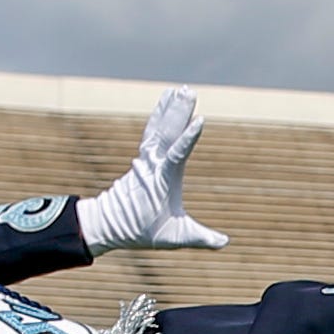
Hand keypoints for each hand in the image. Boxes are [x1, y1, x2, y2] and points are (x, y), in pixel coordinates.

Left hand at [72, 88, 229, 250]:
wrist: (110, 225)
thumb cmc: (143, 231)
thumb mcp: (174, 237)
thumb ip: (200, 238)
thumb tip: (224, 243)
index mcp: (163, 178)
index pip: (177, 153)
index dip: (188, 137)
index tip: (199, 120)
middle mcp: (153, 163)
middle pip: (168, 131)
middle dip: (179, 111)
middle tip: (189, 91)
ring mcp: (147, 158)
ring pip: (159, 127)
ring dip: (171, 108)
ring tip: (180, 90)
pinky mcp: (144, 157)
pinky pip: (152, 130)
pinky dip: (159, 115)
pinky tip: (165, 103)